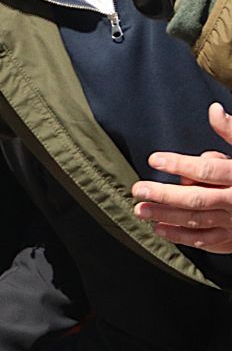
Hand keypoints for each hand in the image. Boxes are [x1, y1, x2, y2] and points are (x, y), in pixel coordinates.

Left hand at [134, 103, 231, 250]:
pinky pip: (204, 240)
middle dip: (165, 195)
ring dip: (166, 216)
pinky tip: (159, 228)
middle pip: (197, 199)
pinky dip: (181, 236)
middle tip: (138, 189)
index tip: (154, 159)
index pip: (209, 170)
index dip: (180, 164)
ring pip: (196, 221)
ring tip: (140, 209)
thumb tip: (213, 110)